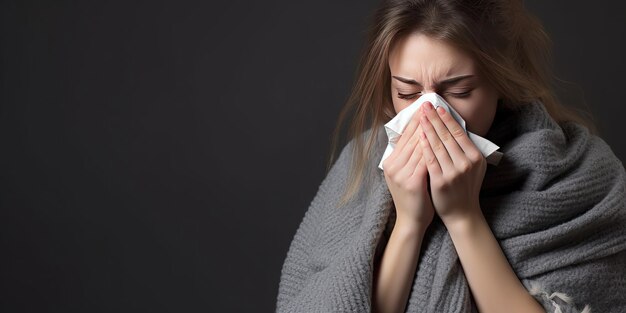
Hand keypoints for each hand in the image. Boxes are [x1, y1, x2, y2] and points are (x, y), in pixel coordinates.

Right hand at [382, 103, 434, 228]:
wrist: (411, 221)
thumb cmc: (414, 197)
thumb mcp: (406, 174)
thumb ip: (409, 156)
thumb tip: (421, 135)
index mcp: (390, 162)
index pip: (405, 136)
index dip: (416, 120)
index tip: (426, 107)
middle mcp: (393, 166)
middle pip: (412, 138)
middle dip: (424, 121)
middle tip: (433, 105)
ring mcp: (401, 174)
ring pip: (419, 147)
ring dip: (431, 130)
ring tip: (440, 117)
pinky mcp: (412, 183)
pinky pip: (426, 161)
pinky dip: (434, 149)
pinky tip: (443, 140)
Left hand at [416, 101, 485, 225]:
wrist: (462, 214)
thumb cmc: (465, 188)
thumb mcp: (473, 167)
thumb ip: (466, 150)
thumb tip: (454, 127)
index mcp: (476, 157)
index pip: (459, 133)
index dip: (447, 119)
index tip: (438, 107)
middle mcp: (467, 163)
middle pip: (447, 136)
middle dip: (435, 118)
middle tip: (425, 105)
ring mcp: (454, 172)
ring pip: (438, 145)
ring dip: (427, 128)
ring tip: (420, 116)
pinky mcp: (441, 181)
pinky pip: (430, 160)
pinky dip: (424, 146)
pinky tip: (418, 136)